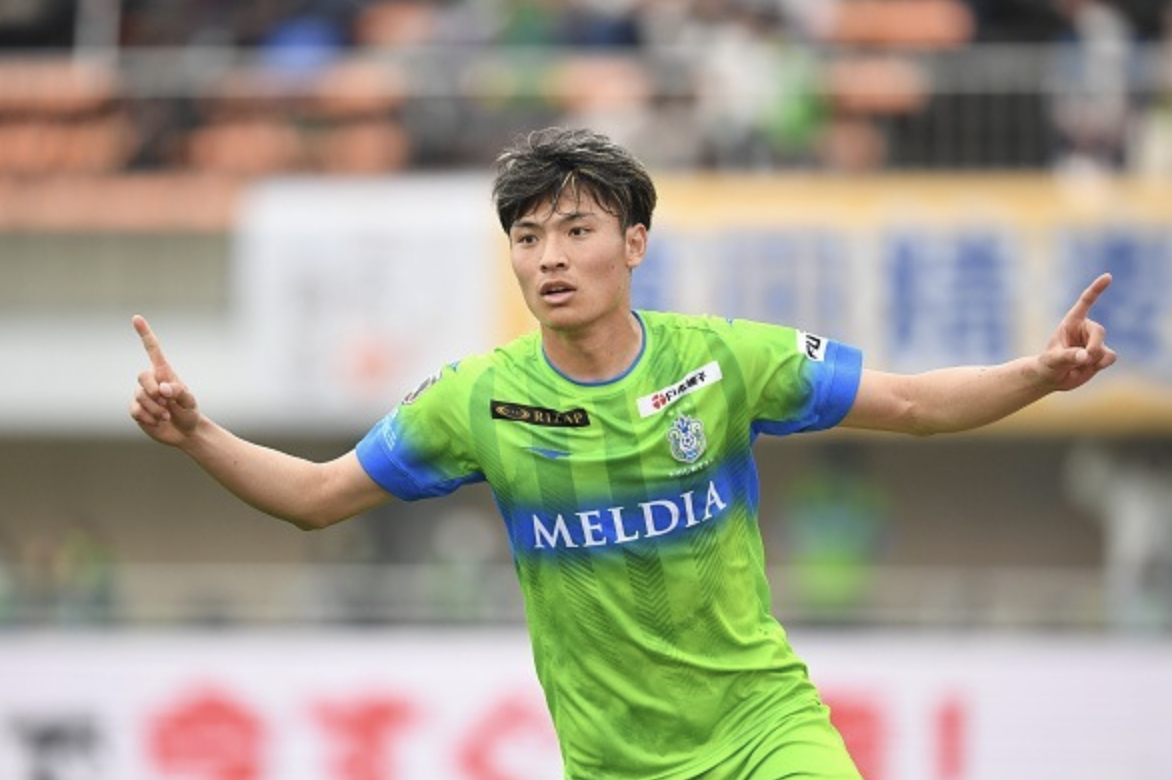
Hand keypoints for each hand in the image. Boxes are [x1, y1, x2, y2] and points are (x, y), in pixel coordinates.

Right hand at [129, 315, 200, 445]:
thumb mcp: (190, 402)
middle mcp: (151, 381)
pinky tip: (158, 421)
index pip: (152, 350)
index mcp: (164, 372)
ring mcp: (141, 395)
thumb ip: (179, 392)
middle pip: (141, 376)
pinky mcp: (136, 409)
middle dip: (152, 389)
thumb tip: (163, 387)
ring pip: (140, 397)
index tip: (136, 318)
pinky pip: (135, 410)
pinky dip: (149, 417)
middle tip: (166, 400)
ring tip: (167, 415)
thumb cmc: (189, 412)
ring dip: (156, 408)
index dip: (144, 333)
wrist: (185, 431)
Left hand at [1039, 272, 1116, 391]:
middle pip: (1099, 331)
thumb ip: (1067, 356)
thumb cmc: (1047, 364)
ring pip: (1104, 348)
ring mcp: (1095, 342)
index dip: (1096, 289)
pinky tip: (1087, 368)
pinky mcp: (1102, 354)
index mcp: (1071, 322)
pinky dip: (1100, 365)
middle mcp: (1085, 329)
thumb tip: (1086, 356)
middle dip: (1094, 347)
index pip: (1085, 302)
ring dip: (1094, 360)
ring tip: (1077, 366)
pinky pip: (1110, 357)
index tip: (1108, 276)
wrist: (1052, 377)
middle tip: (1084, 359)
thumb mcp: (1052, 360)